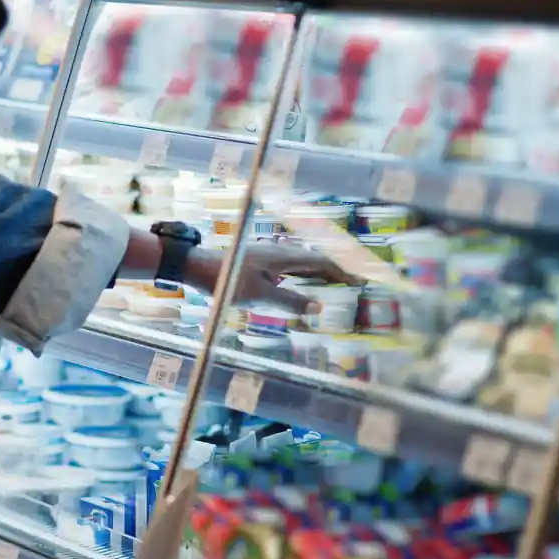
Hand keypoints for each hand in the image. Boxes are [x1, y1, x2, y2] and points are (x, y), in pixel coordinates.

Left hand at [187, 242, 356, 312]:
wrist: (198, 267)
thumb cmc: (228, 281)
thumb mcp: (260, 296)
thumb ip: (290, 301)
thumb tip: (318, 307)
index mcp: (284, 256)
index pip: (322, 262)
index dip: (342, 272)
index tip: (359, 282)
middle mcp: (280, 251)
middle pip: (315, 260)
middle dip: (335, 272)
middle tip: (352, 286)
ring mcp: (270, 255)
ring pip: (302, 262)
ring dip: (320, 273)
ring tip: (334, 286)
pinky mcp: (260, 260)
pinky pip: (290, 266)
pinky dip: (304, 275)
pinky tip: (303, 285)